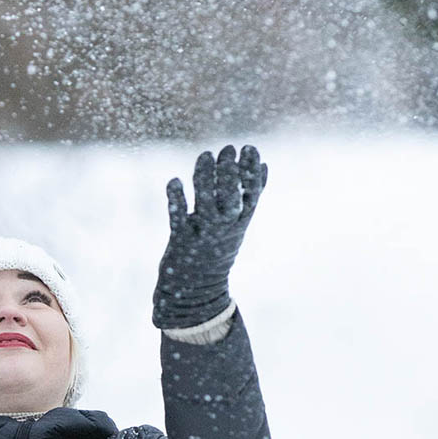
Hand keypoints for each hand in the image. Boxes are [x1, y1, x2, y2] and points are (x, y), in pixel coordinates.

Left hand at [152, 145, 266, 328]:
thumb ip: (247, 194)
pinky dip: (177, 200)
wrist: (197, 290)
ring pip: (206, 205)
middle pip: (230, 199)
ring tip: (205, 155)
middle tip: (227, 148)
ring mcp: (203, 235)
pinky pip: (179, 218)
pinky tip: (174, 181)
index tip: (250, 148)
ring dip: (205, 180)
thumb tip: (263, 164)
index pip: (251, 195)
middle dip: (230, 173)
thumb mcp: (237, 222)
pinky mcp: (181, 241)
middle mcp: (224, 228)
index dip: (251, 172)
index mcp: (239, 222)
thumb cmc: (217, 248)